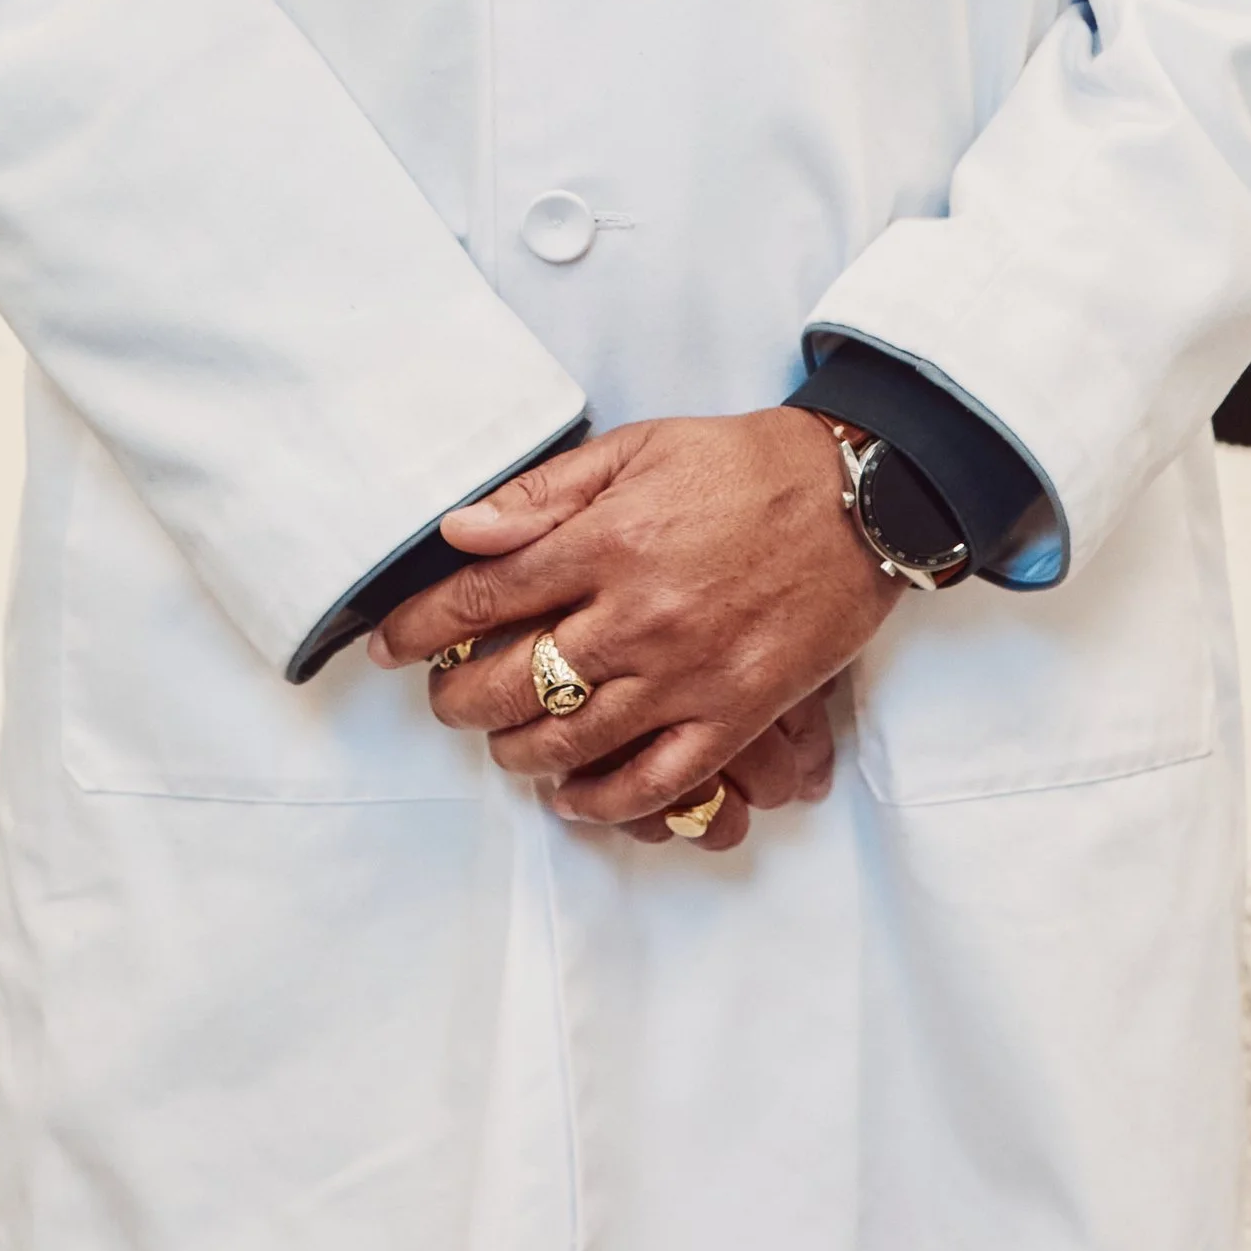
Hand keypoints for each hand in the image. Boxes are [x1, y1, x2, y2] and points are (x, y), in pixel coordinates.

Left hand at [371, 412, 897, 831]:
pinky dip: (601, 801)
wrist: (859, 497)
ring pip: (571, 741)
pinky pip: (653, 782)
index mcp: (607, 542)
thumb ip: (544, 494)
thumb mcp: (637, 449)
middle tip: (445, 696)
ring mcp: (686, 674)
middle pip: (513, 683)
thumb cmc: (744, 465)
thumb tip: (462, 533)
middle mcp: (637, 616)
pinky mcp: (735, 715)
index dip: (423, 628)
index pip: (484, 598)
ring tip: (501, 741)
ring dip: (516, 752)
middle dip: (458, 699)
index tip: (391, 645)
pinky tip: (572, 795)